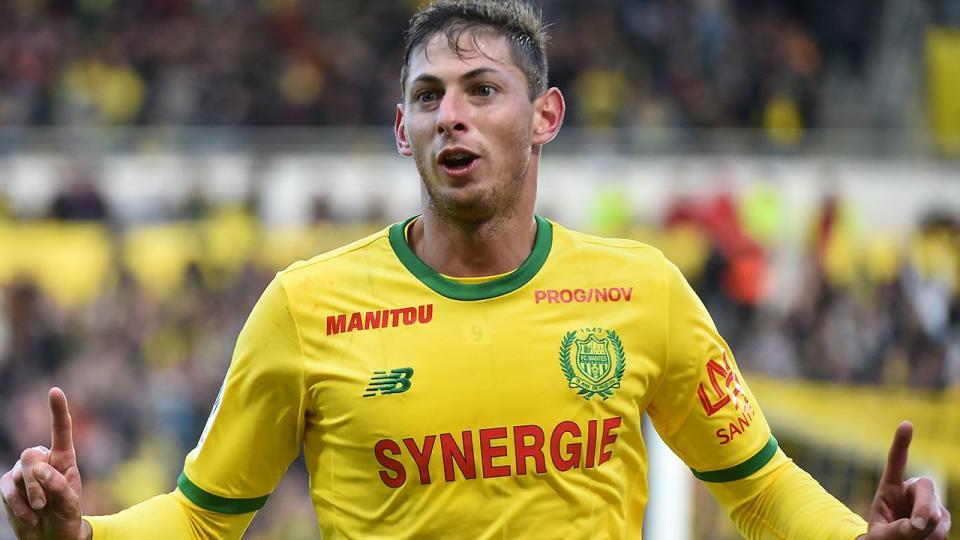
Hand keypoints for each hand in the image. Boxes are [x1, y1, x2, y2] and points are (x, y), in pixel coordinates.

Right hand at [1, 388, 86, 539]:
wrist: (51, 536)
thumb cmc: (66, 516)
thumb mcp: (70, 503)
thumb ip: (58, 485)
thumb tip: (39, 469)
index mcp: (64, 459)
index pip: (61, 431)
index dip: (57, 411)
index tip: (55, 391)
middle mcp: (43, 460)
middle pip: (31, 455)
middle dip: (36, 481)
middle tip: (43, 504)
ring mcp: (23, 473)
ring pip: (18, 473)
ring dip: (29, 496)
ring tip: (40, 511)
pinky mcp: (9, 486)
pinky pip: (6, 489)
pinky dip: (17, 504)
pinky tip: (29, 516)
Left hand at [862, 421, 950, 538]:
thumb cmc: (883, 535)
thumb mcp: (879, 534)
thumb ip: (892, 530)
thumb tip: (914, 526)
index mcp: (891, 487)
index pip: (896, 462)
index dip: (901, 443)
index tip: (906, 424)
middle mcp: (914, 490)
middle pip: (926, 488)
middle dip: (922, 509)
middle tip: (915, 527)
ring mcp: (932, 503)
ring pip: (935, 515)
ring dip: (922, 533)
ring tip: (909, 539)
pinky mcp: (944, 517)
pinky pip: (942, 529)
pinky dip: (931, 539)